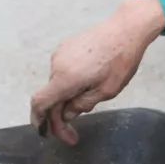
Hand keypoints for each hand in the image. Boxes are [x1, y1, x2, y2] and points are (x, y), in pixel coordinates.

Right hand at [30, 0, 164, 144]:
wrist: (126, 28)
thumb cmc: (121, 60)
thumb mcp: (107, 90)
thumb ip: (83, 104)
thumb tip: (66, 113)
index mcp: (66, 78)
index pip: (40, 103)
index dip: (38, 121)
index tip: (45, 134)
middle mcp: (57, 65)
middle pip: (50, 97)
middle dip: (59, 117)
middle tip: (73, 135)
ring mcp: (60, 54)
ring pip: (58, 85)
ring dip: (66, 99)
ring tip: (90, 101)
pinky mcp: (66, 47)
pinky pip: (63, 72)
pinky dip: (69, 84)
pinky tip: (88, 85)